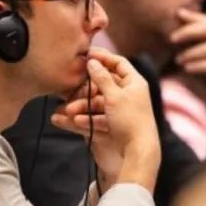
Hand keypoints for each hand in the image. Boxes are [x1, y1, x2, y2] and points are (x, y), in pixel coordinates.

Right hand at [51, 47, 159, 192]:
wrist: (138, 152)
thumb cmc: (130, 120)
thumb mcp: (114, 96)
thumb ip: (101, 77)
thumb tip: (92, 61)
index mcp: (134, 83)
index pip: (119, 63)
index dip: (103, 56)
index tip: (86, 54)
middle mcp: (129, 94)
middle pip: (104, 84)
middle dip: (86, 88)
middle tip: (70, 89)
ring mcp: (121, 110)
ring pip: (98, 102)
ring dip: (82, 106)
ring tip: (67, 111)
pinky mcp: (115, 124)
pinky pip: (98, 117)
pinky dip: (87, 118)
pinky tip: (73, 121)